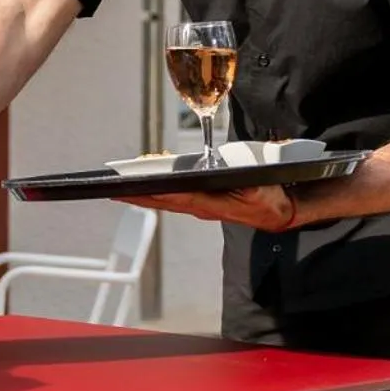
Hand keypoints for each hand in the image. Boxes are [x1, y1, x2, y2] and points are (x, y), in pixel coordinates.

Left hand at [118, 184, 297, 230]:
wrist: (279, 211)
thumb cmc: (269, 200)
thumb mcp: (260, 190)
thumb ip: (247, 186)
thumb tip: (235, 180)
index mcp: (211, 204)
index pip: (173, 197)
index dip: (149, 192)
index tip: (128, 190)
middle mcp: (201, 206)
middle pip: (161, 200)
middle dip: (136, 195)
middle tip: (111, 189)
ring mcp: (199, 205)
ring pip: (164, 200)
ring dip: (142, 194)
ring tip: (120, 186)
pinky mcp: (201, 201)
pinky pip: (172, 196)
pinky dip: (156, 191)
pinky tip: (144, 185)